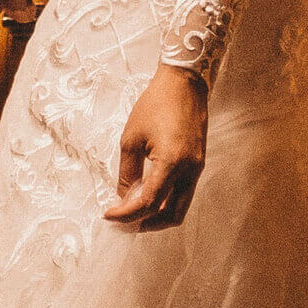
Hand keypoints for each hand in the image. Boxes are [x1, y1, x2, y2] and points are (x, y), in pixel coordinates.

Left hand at [102, 63, 207, 230]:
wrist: (183, 83)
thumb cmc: (155, 105)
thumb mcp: (132, 138)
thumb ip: (127, 172)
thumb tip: (123, 198)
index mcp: (171, 163)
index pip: (149, 202)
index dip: (127, 214)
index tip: (109, 215)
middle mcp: (189, 170)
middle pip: (171, 214)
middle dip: (147, 223)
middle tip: (124, 222)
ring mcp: (197, 168)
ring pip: (180, 207)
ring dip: (158, 215)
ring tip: (136, 212)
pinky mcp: (198, 163)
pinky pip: (184, 192)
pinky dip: (167, 200)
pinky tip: (149, 194)